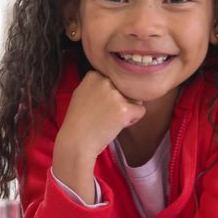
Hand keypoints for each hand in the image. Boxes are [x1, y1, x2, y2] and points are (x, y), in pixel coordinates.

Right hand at [52, 71, 144, 202]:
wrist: (77, 141)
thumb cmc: (78, 121)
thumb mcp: (82, 94)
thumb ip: (97, 84)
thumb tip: (117, 80)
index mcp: (93, 75)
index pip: (115, 79)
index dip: (111, 93)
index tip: (99, 104)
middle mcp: (104, 81)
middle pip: (126, 88)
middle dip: (121, 100)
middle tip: (105, 113)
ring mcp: (115, 95)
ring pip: (135, 99)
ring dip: (128, 109)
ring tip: (111, 119)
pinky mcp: (124, 109)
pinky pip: (140, 111)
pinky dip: (133, 120)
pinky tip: (117, 125)